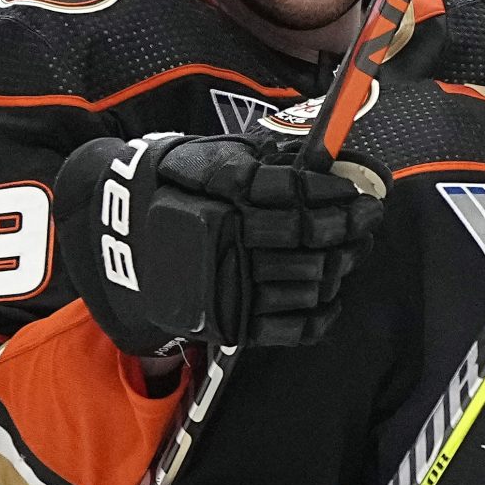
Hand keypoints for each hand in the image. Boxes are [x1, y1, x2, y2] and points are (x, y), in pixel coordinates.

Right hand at [58, 130, 386, 353]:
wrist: (115, 233)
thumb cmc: (173, 184)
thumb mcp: (208, 155)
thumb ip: (262, 159)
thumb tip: (322, 157)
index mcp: (224, 197)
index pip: (298, 195)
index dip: (337, 195)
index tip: (362, 193)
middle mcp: (226, 242)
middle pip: (309, 240)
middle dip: (349, 230)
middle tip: (369, 220)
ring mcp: (227, 286)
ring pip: (306, 283)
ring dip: (340, 266)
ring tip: (355, 251)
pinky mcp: (227, 323)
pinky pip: (288, 328)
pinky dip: (320, 315)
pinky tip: (333, 298)